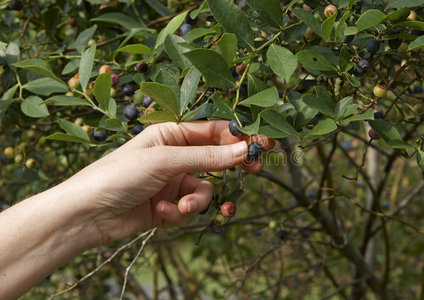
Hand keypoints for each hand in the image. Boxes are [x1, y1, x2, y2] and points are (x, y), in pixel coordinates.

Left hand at [65, 121, 273, 244]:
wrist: (88, 215)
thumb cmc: (119, 175)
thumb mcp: (165, 161)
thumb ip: (206, 158)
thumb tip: (243, 150)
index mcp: (172, 133)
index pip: (214, 131)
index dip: (240, 136)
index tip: (264, 143)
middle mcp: (175, 155)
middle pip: (216, 158)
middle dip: (232, 166)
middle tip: (255, 170)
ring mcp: (173, 181)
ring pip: (205, 189)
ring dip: (196, 201)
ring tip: (181, 207)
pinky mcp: (170, 205)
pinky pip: (190, 208)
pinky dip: (180, 213)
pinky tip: (162, 214)